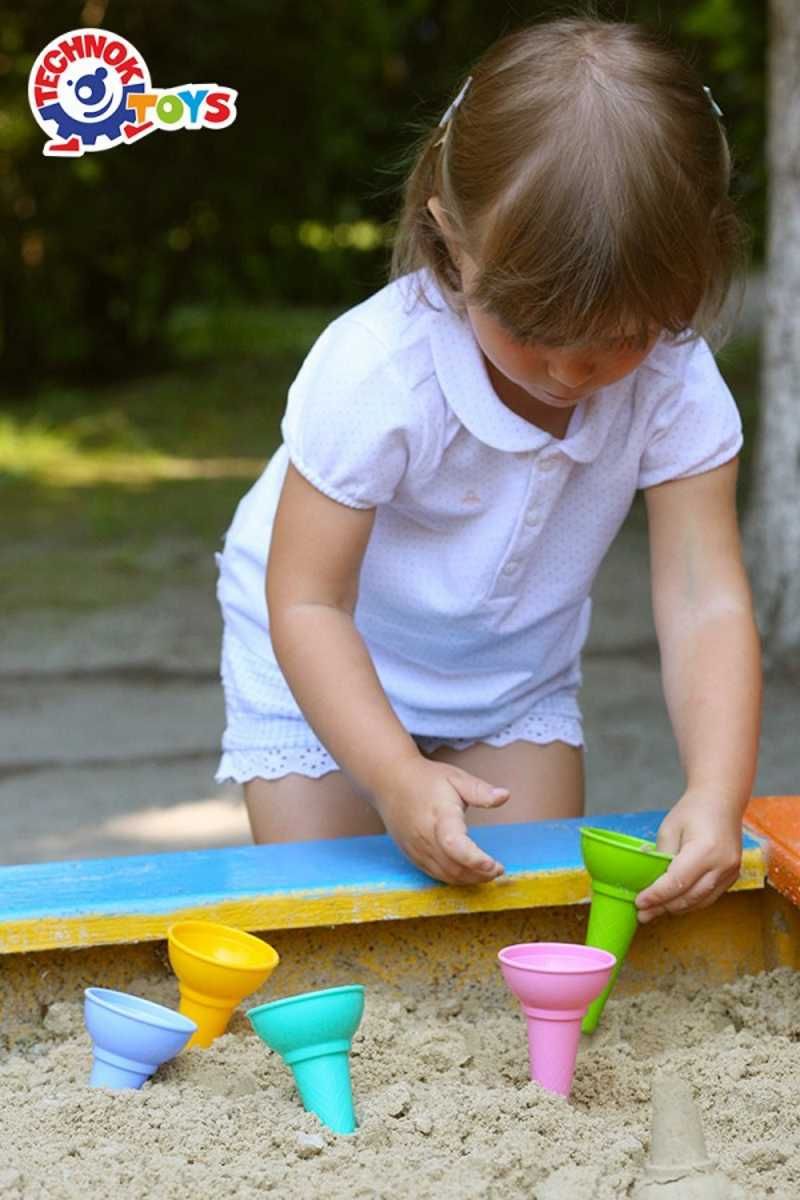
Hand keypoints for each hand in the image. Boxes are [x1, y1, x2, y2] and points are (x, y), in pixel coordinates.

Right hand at [373, 754, 509, 884]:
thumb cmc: (426, 779)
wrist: (390, 782)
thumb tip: (505, 795)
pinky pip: (435, 874)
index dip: (475, 859)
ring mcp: (416, 849)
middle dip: (480, 874)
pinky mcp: (412, 855)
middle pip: (454, 867)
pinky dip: (454, 878)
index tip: (495, 865)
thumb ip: (480, 790)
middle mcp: (425, 837)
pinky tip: (468, 872)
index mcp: (439, 816)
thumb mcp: (455, 778)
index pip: (455, 844)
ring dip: (469, 879)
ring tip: (487, 872)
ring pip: (445, 875)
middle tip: (498, 869)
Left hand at [635, 789, 742, 922]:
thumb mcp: (669, 829)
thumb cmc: (693, 810)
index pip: (677, 881)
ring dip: (676, 908)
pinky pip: (709, 896)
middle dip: (663, 907)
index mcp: (706, 850)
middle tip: (642, 914)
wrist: (721, 800)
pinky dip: (690, 902)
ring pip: (700, 901)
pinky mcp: (732, 876)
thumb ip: (662, 857)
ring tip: (654, 912)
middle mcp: (723, 864)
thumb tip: (651, 882)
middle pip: (689, 896)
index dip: (657, 895)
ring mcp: (731, 872)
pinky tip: (673, 903)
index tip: (639, 903)